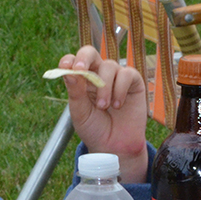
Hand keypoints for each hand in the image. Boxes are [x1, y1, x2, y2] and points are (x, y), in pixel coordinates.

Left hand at [57, 46, 148, 182]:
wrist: (114, 146)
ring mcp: (115, 77)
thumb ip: (75, 92)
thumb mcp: (80, 112)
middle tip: (80, 70)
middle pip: (90, 52)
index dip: (69, 60)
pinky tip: (118, 105)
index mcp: (81, 81)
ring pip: (109, 66)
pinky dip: (120, 89)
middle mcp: (97, 74)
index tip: (67, 67)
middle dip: (84, 58)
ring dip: (104, 87)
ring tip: (104, 107)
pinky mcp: (133, 82)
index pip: (72, 61)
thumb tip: (69, 71)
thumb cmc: (94, 128)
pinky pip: (126, 74)